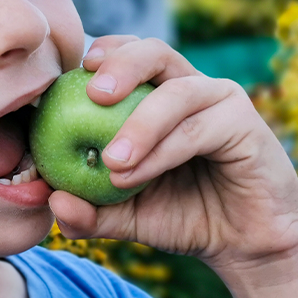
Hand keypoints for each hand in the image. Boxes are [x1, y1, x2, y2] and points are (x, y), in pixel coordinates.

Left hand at [46, 36, 297, 274]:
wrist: (246, 246)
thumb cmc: (182, 217)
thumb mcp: (125, 216)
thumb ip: (88, 211)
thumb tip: (51, 201)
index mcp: (157, 94)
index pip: (128, 53)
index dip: (104, 52)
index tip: (72, 70)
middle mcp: (189, 87)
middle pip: (153, 52)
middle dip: (120, 65)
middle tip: (92, 95)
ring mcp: (220, 101)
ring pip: (176, 92)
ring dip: (138, 124)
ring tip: (110, 161)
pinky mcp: (246, 124)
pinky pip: (199, 128)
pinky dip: (163, 149)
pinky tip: (135, 174)